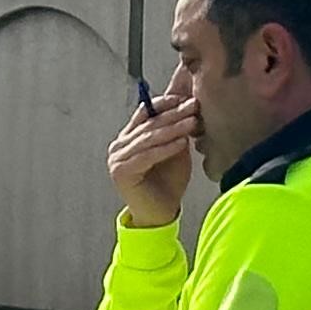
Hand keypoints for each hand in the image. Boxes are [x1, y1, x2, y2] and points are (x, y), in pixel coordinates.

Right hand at [109, 75, 199, 224]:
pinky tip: (182, 143)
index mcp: (129, 137)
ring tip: (192, 122)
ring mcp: (116, 159)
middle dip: (173, 114)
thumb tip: (189, 100)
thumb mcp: (176, 148)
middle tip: (194, 106)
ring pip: (148, 138)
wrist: (159, 212)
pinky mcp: (121, 172)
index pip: (145, 112)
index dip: (165, 102)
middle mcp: (119, 145)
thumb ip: (177, 128)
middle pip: (148, 124)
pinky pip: (147, 156)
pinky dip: (166, 149)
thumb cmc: (168, 181)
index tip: (187, 97)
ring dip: (172, 129)